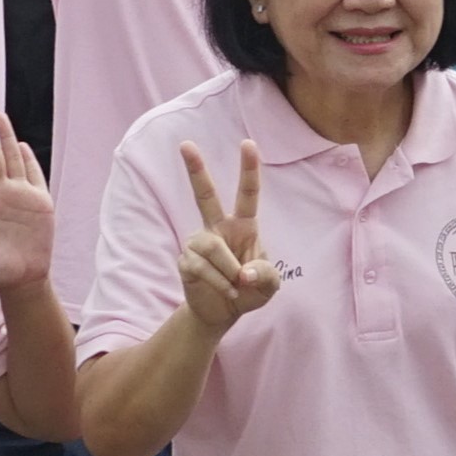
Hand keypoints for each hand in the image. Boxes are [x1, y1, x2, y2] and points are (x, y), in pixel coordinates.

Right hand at [172, 141, 284, 336]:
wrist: (223, 312)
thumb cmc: (249, 291)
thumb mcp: (270, 286)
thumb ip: (265, 275)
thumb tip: (243, 272)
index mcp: (243, 226)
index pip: (247, 193)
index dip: (249, 169)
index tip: (248, 143)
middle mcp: (217, 227)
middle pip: (204, 194)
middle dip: (195, 169)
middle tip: (185, 144)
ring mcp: (198, 242)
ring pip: (211, 247)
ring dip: (228, 270)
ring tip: (235, 285)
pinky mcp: (185, 260)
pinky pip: (201, 267)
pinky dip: (219, 283)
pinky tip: (226, 290)